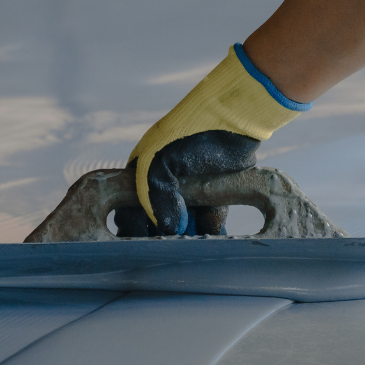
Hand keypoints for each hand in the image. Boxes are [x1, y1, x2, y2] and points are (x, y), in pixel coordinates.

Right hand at [117, 44, 308, 235]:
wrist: (235, 117)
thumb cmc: (190, 132)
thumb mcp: (161, 162)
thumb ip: (156, 197)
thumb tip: (169, 229)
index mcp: (143, 171)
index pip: (129, 208)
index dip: (135, 228)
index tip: (143, 243)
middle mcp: (165, 181)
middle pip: (158, 221)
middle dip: (163, 236)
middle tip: (171, 246)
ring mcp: (190, 187)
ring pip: (185, 222)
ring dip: (189, 235)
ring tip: (193, 242)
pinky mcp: (215, 191)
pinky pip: (209, 216)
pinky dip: (211, 226)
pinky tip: (212, 233)